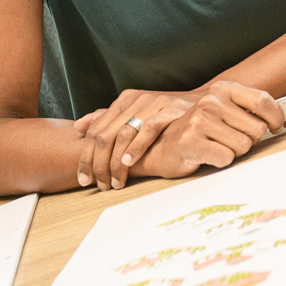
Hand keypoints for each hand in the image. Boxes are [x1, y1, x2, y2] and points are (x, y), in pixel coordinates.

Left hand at [74, 89, 197, 190]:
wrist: (207, 102)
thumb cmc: (169, 113)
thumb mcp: (138, 113)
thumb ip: (109, 119)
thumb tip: (79, 126)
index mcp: (124, 100)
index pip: (94, 131)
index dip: (85, 157)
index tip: (84, 180)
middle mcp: (135, 100)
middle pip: (104, 135)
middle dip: (97, 165)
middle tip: (99, 185)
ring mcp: (153, 103)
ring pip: (122, 134)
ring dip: (115, 162)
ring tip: (115, 181)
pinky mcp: (170, 109)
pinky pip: (148, 129)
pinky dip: (136, 147)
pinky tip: (128, 163)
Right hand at [124, 81, 285, 180]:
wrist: (164, 146)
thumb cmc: (204, 130)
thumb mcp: (232, 114)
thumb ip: (264, 114)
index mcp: (224, 89)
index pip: (264, 101)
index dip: (276, 118)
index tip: (275, 127)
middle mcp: (212, 101)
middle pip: (257, 129)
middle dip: (248, 139)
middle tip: (229, 139)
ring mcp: (200, 120)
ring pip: (244, 146)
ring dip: (234, 152)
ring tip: (217, 146)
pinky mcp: (191, 141)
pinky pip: (227, 158)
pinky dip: (221, 161)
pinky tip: (208, 155)